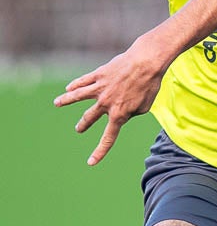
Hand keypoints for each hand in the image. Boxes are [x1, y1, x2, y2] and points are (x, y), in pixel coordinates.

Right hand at [53, 35, 170, 165]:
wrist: (145, 63)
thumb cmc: (149, 85)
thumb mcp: (145, 106)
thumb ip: (132, 113)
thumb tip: (124, 112)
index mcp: (119, 114)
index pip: (108, 138)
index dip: (100, 151)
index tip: (91, 162)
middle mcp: (106, 103)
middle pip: (90, 117)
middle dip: (83, 125)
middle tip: (79, 129)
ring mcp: (100, 88)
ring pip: (77, 96)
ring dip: (66, 100)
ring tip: (57, 103)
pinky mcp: (99, 75)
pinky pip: (83, 81)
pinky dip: (75, 85)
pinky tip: (69, 87)